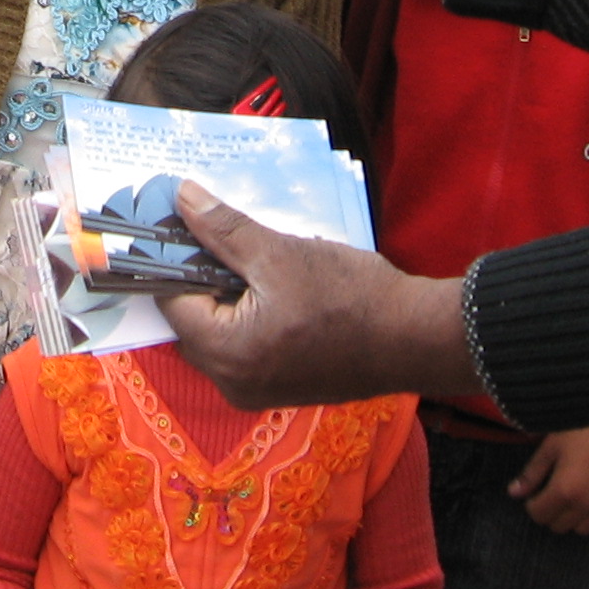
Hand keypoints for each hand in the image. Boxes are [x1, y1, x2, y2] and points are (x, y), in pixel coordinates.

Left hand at [158, 182, 472, 408]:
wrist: (415, 338)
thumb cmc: (350, 296)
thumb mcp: (279, 253)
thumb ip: (223, 229)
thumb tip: (182, 198)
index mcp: (226, 355)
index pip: (173, 300)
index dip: (172, 257)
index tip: (176, 221)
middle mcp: (233, 383)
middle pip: (192, 319)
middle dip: (200, 274)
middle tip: (214, 230)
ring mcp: (258, 390)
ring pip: (219, 330)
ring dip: (225, 292)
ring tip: (247, 251)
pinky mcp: (281, 386)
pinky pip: (245, 345)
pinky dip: (247, 312)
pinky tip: (268, 281)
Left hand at [510, 420, 588, 533]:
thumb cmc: (585, 426)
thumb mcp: (551, 444)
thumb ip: (532, 473)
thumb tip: (514, 492)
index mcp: (565, 491)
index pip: (538, 515)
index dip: (530, 502)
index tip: (531, 488)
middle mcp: (587, 506)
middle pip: (557, 525)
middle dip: (547, 510)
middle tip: (546, 488)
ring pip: (579, 528)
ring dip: (569, 516)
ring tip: (566, 491)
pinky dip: (588, 513)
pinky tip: (585, 491)